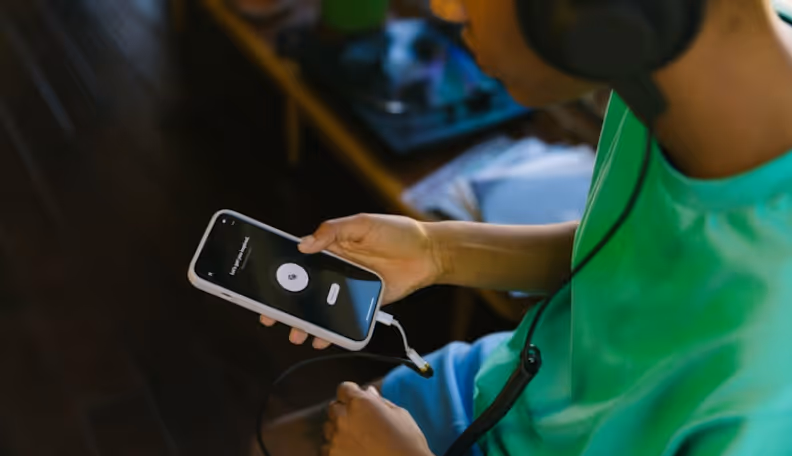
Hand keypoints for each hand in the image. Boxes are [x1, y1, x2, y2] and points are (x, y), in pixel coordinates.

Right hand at [260, 214, 442, 348]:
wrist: (429, 252)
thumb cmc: (396, 232)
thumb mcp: (362, 223)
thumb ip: (333, 231)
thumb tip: (303, 245)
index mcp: (331, 247)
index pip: (298, 262)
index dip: (280, 275)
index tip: (263, 288)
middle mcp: (336, 269)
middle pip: (305, 290)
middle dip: (287, 306)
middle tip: (271, 319)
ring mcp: (349, 288)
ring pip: (321, 309)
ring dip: (307, 323)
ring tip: (297, 335)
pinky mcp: (365, 304)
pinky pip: (344, 319)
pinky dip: (332, 331)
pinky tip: (323, 338)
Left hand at [322, 382, 433, 455]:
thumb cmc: (408, 444)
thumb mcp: (399, 415)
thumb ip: (379, 401)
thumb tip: (369, 392)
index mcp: (360, 403)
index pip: (344, 388)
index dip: (351, 393)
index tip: (357, 400)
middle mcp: (344, 418)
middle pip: (334, 407)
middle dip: (344, 411)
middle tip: (360, 422)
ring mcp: (336, 439)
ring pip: (328, 428)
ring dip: (339, 430)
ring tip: (357, 440)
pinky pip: (327, 448)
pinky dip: (337, 448)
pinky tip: (354, 452)